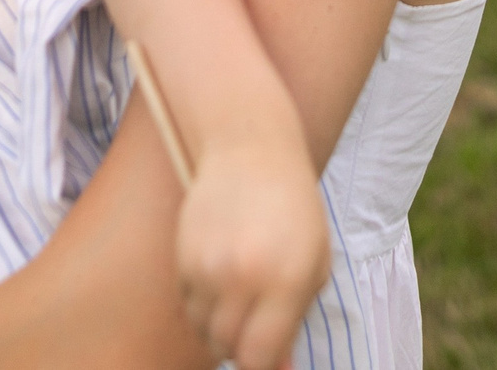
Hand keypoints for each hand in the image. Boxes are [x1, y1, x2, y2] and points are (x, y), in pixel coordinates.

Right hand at [175, 140, 328, 369]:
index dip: (262, 365)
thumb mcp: (313, 262)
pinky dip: (203, 302)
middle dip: (241, 345)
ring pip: (203, 329)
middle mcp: (244, 276)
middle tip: (256, 323)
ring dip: (219, 325)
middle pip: (227, 347)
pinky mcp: (184, 255)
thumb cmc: (293, 209)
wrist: (250, 149)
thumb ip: (296, 319)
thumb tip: (280, 369)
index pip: (258, 356)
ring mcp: (208, 266)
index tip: (267, 357)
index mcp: (286, 280)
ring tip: (240, 295)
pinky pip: (188, 304)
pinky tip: (221, 273)